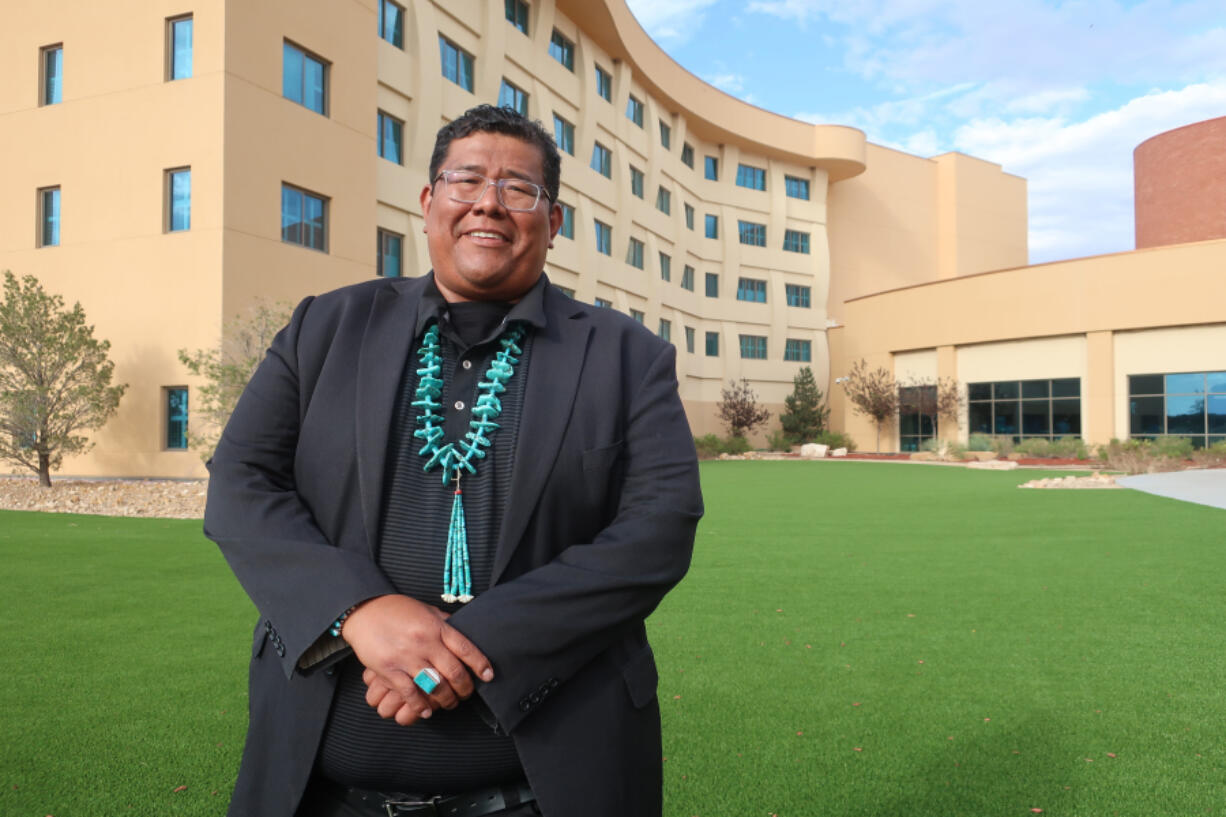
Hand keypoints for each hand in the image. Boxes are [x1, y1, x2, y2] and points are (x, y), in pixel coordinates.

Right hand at [342, 594, 493, 724]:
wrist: (364, 610)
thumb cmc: (397, 610)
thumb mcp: (426, 610)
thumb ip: (445, 623)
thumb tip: (466, 631)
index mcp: (437, 627)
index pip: (466, 649)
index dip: (480, 665)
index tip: (488, 676)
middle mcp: (425, 642)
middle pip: (454, 672)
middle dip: (465, 688)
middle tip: (467, 694)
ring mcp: (407, 657)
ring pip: (435, 686)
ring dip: (446, 699)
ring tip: (450, 703)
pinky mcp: (389, 670)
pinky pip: (410, 693)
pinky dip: (421, 706)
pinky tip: (427, 711)